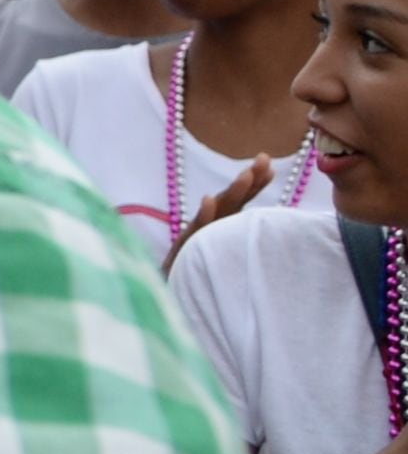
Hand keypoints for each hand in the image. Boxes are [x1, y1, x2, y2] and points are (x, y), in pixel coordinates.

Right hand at [166, 157, 276, 274]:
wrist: (170, 295)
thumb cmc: (202, 277)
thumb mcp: (228, 257)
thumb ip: (243, 242)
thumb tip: (283, 241)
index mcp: (222, 225)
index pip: (241, 201)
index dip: (255, 185)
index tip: (271, 168)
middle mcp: (210, 226)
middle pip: (231, 200)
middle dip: (248, 179)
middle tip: (263, 158)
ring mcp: (197, 237)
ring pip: (216, 211)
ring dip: (232, 192)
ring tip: (246, 175)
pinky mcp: (184, 249)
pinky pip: (194, 231)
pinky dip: (203, 215)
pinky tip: (208, 200)